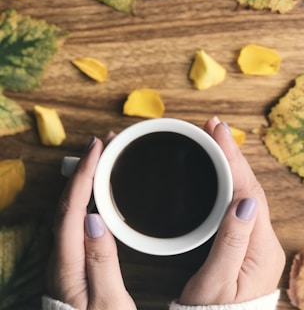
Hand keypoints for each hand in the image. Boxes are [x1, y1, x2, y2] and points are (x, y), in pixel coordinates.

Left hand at [46, 136, 135, 309]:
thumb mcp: (110, 304)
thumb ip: (101, 262)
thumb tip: (94, 219)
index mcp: (68, 263)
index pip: (72, 207)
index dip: (84, 174)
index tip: (98, 147)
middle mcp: (61, 254)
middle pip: (67, 200)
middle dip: (84, 167)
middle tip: (104, 144)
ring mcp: (66, 254)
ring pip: (70, 205)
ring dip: (85, 177)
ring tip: (104, 158)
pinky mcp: (74, 255)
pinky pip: (76, 216)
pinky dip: (87, 195)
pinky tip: (99, 190)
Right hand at [179, 117, 285, 304]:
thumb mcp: (217, 281)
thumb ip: (232, 243)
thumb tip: (243, 201)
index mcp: (260, 247)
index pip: (248, 191)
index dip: (233, 159)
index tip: (217, 131)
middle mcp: (263, 238)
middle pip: (250, 185)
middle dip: (232, 153)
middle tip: (214, 126)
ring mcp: (256, 237)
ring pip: (245, 190)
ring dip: (231, 162)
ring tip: (216, 139)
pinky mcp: (245, 237)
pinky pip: (239, 200)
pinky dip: (229, 179)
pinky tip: (220, 168)